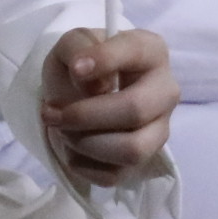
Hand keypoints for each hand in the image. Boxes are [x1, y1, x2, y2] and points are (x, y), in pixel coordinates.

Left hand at [41, 27, 177, 186]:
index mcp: (151, 52)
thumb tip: (93, 84)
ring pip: (132, 150)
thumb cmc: (81, 64)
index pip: (135, 53)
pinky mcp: (143, 161)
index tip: (74, 69)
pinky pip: (116, 175)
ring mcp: (159, 130)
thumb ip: (79, 47)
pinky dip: (84, 166)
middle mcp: (165, 91)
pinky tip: (72, 149)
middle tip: (52, 114)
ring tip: (62, 132)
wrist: (77, 91)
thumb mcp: (72, 43)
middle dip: (84, 116)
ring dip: (85, 144)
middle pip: (135, 111)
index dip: (104, 60)